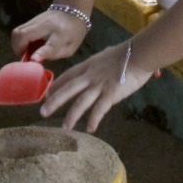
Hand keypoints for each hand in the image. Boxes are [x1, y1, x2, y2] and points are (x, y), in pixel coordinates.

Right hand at [10, 6, 90, 62]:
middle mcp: (47, 25)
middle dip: (18, 49)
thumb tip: (35, 60)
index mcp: (61, 34)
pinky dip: (18, 40)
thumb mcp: (70, 48)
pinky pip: (18, 30)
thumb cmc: (73, 33)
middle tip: (23, 57)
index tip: (33, 60)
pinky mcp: (31, 19)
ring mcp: (37, 20)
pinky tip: (25, 45)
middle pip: (24, 34)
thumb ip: (54, 55)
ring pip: (17, 31)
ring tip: (24, 51)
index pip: (50, 45)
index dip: (40, 53)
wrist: (72, 10)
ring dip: (16, 44)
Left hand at [39, 41, 153, 132]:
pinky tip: (90, 129)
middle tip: (42, 112)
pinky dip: (93, 120)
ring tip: (65, 127)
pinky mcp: (111, 94)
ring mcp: (99, 85)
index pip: (68, 76)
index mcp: (88, 65)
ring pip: (80, 102)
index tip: (47, 93)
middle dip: (54, 101)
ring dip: (71, 116)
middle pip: (68, 89)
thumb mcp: (106, 56)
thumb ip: (99, 65)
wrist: (139, 54)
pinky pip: (99, 109)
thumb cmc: (127, 54)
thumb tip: (99, 68)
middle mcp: (90, 76)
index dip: (57, 85)